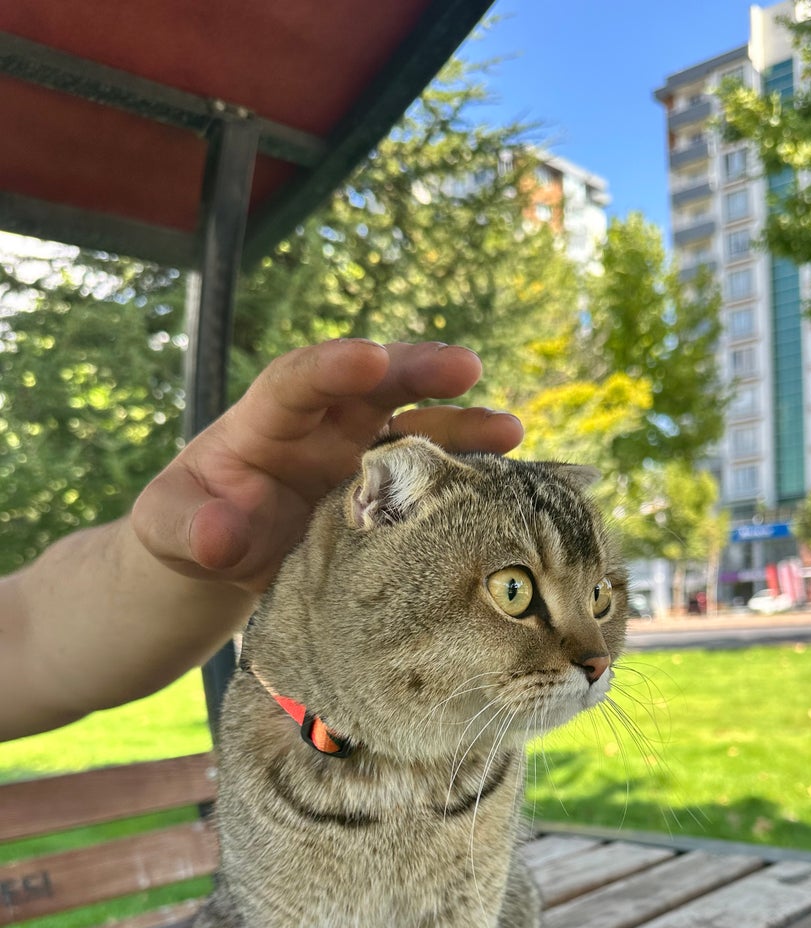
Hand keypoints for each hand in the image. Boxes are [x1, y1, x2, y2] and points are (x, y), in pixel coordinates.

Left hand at [131, 340, 522, 591]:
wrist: (222, 555)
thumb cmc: (190, 526)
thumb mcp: (168, 527)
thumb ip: (188, 528)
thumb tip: (222, 536)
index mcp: (267, 421)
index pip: (297, 380)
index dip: (332, 367)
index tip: (369, 357)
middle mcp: (326, 429)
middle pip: (375, 386)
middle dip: (418, 371)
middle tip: (466, 367)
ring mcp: (363, 462)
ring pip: (417, 432)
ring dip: (464, 428)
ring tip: (511, 430)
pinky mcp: (390, 500)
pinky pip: (433, 484)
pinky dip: (468, 481)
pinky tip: (509, 484)